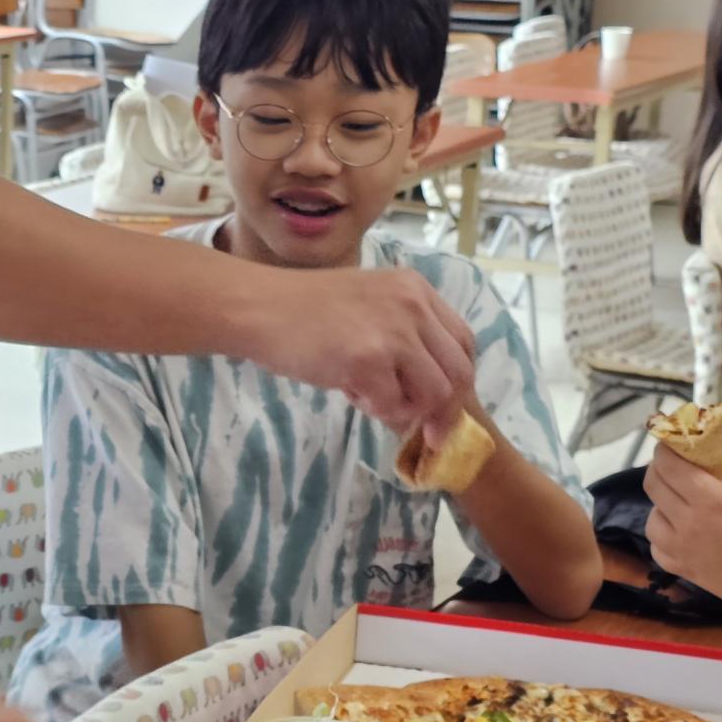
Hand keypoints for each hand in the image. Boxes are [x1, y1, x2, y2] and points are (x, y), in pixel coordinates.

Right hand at [255, 267, 476, 446]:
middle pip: (458, 372)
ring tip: (370, 398)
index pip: (462, 342)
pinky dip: (376, 410)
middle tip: (423, 432)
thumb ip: (402, 330)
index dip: (457, 380)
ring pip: (434, 394)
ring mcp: (393, 333)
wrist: (259, 308)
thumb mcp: (369, 302)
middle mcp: (413, 306)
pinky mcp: (369, 360)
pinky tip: (349, 392)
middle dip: (444, 411)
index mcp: (416, 289)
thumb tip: (427, 387)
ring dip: (406, 409)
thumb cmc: (303, 309)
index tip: (441, 407)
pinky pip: (394, 406)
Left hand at [643, 429, 721, 614]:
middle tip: (678, 463)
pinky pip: (655, 543)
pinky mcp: (680, 568)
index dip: (666, 448)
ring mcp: (679, 549)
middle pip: (653, 485)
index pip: (668, 464)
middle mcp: (686, 523)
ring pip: (651, 515)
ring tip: (682, 496)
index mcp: (709, 500)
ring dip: (661, 500)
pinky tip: (680, 526)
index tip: (675, 441)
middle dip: (660, 467)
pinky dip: (662, 530)